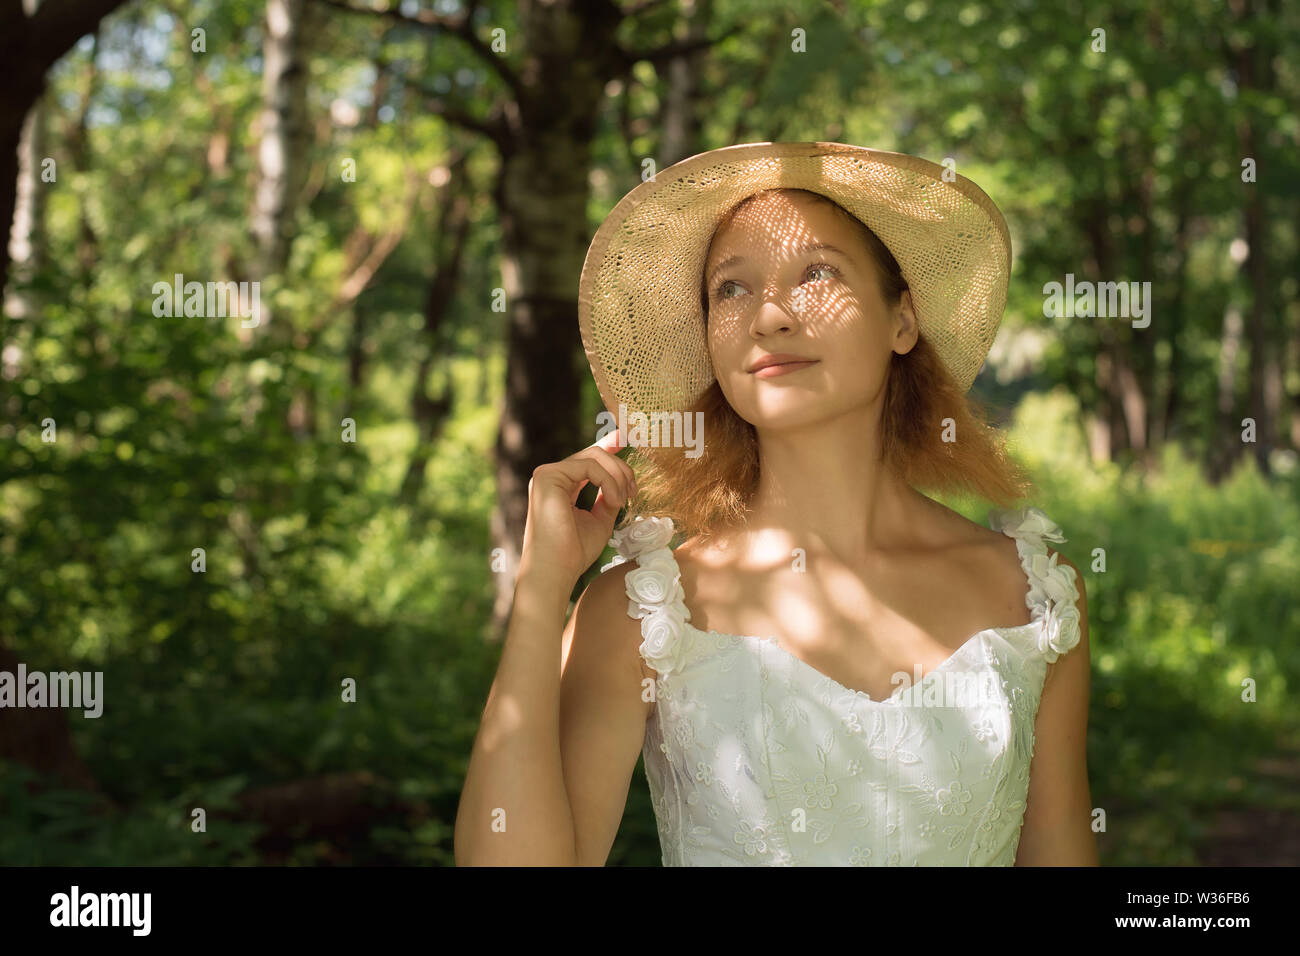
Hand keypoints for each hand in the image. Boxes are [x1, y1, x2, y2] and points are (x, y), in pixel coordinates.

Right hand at [519, 429, 637, 587]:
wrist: (555, 572)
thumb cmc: (574, 553)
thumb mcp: (599, 520)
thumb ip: (608, 498)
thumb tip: (622, 484)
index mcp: (561, 486)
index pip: (587, 459)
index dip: (608, 445)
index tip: (627, 438)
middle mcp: (551, 476)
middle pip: (594, 455)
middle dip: (621, 467)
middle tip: (635, 490)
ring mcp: (546, 475)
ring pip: (593, 457)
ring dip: (618, 476)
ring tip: (625, 500)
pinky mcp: (548, 477)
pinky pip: (589, 467)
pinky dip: (609, 481)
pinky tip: (616, 501)